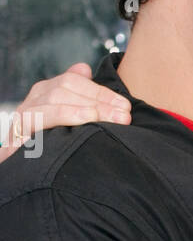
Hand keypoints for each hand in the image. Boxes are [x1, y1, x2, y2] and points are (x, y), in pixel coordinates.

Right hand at [0, 63, 129, 163]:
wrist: (22, 171)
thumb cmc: (50, 143)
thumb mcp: (67, 118)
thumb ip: (79, 95)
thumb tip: (84, 69)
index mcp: (47, 90)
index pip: (74, 81)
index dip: (102, 92)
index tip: (125, 107)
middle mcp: (35, 98)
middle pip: (67, 88)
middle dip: (100, 101)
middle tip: (125, 116)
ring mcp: (25, 112)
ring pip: (57, 99)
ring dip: (89, 108)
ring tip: (113, 119)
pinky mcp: (19, 129)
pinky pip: (42, 117)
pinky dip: (67, 115)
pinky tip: (88, 120)